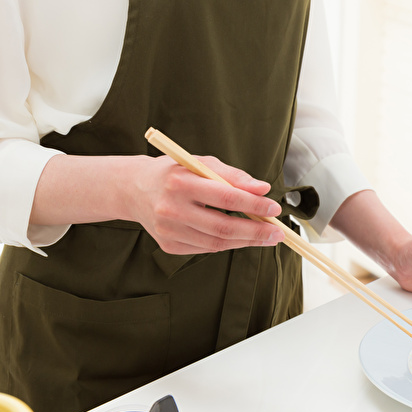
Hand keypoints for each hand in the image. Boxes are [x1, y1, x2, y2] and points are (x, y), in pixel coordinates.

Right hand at [125, 156, 283, 254]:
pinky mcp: (168, 245)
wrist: (135, 189)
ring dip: (245, 241)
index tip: (274, 208)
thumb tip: (262, 190)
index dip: (253, 205)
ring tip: (264, 236)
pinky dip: (226, 243)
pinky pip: (205, 248)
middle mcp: (171, 209)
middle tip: (277, 232)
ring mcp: (168, 231)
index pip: (225, 198)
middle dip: (255, 232)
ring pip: (216, 243)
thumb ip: (233, 176)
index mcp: (180, 183)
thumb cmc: (174, 173)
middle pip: (223, 227)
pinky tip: (238, 237)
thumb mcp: (201, 163)